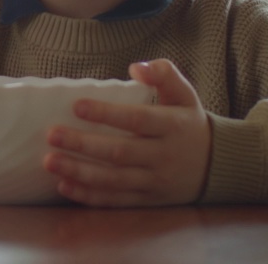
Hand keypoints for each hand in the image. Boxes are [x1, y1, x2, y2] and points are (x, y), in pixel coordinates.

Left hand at [42, 59, 211, 206]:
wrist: (217, 166)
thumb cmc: (188, 123)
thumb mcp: (185, 94)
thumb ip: (164, 74)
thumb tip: (136, 67)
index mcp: (172, 126)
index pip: (137, 120)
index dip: (107, 114)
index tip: (76, 106)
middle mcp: (164, 156)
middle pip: (119, 153)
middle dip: (83, 145)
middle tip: (52, 135)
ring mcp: (155, 182)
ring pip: (114, 180)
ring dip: (79, 172)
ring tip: (50, 162)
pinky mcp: (149, 201)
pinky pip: (117, 201)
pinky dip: (90, 196)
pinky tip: (65, 185)